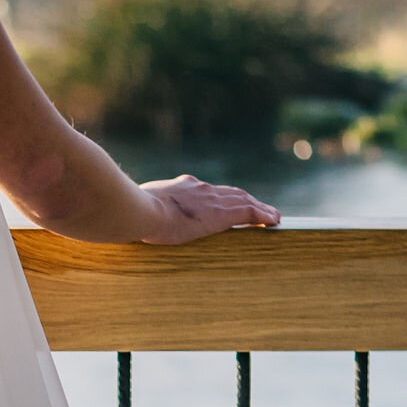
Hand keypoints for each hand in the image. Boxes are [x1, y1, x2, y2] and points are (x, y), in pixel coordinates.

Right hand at [135, 177, 281, 243]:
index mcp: (182, 187)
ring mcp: (212, 199)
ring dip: (260, 207)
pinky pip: (249, 212)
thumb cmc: (133, 211)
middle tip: (259, 207)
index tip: (226, 202)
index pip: (208, 191)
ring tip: (273, 215)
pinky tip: (274, 220)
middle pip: (231, 192)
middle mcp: (201, 189)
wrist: (141, 210)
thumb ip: (144, 210)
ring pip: (244, 200)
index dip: (221, 196)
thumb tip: (131, 220)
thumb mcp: (139, 205)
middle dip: (245, 199)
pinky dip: (264, 215)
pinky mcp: (221, 214)